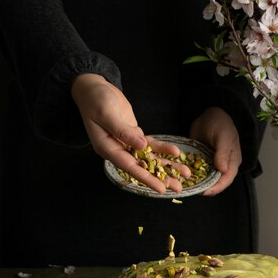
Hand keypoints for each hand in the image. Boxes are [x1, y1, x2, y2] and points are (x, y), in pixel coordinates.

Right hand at [71, 74, 188, 193]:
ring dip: (167, 165)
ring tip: (184, 174)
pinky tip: (176, 153)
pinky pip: (150, 145)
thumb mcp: (106, 114)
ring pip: (149, 158)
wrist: (93, 89)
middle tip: (179, 187)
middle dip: (161, 177)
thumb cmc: (95, 100)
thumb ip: (123, 131)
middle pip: (142, 167)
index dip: (146, 178)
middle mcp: (117, 149)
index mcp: (106, 148)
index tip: (160, 188)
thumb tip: (142, 146)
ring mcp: (126, 143)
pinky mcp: (134, 135)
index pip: (129, 166)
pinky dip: (163, 149)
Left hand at [189, 107, 241, 195]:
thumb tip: (223, 169)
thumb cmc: (221, 124)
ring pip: (205, 178)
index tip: (205, 192)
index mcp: (232, 162)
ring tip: (185, 187)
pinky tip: (180, 177)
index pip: (226, 179)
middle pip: (215, 182)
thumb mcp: (223, 136)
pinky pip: (196, 169)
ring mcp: (211, 163)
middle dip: (205, 188)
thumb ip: (223, 152)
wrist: (210, 114)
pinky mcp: (201, 159)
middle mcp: (222, 165)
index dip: (217, 187)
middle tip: (192, 191)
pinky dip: (190, 174)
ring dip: (196, 182)